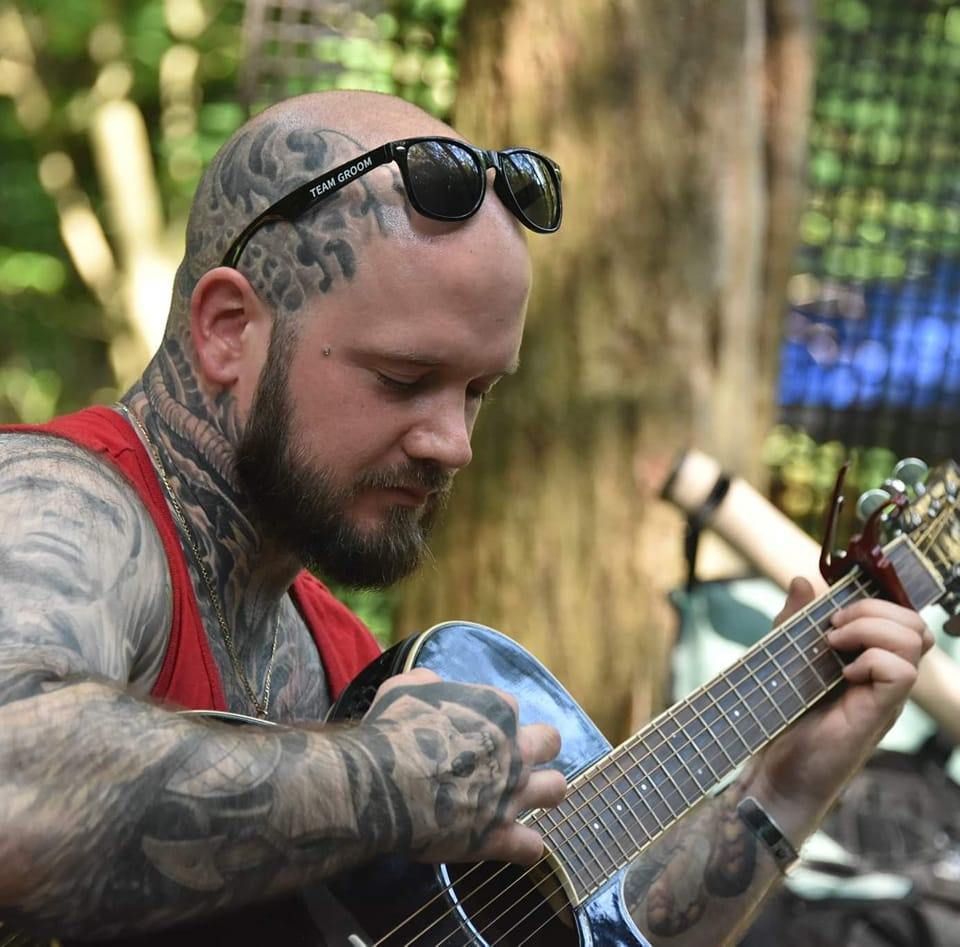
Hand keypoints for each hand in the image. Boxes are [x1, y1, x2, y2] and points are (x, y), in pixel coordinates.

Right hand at [362, 668, 565, 864]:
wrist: (382, 785)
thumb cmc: (391, 731)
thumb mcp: (403, 689)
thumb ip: (427, 683)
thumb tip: (433, 683)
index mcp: (496, 710)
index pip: (510, 707)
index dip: (491, 717)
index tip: (471, 729)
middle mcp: (513, 750)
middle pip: (550, 742)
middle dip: (537, 748)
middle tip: (511, 759)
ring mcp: (511, 793)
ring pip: (556, 789)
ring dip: (542, 792)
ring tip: (520, 798)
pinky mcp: (499, 836)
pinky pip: (532, 847)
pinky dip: (523, 846)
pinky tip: (508, 842)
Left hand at [749, 577, 932, 834]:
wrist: (776, 772)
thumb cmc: (782, 718)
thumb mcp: (783, 655)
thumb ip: (795, 620)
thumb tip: (803, 581)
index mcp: (869, 659)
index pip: (902, 617)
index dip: (878, 599)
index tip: (835, 607)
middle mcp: (886, 677)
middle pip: (916, 623)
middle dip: (873, 608)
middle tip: (833, 628)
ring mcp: (887, 696)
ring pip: (916, 640)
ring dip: (870, 629)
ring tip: (833, 646)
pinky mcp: (879, 714)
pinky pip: (902, 672)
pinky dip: (872, 661)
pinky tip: (843, 673)